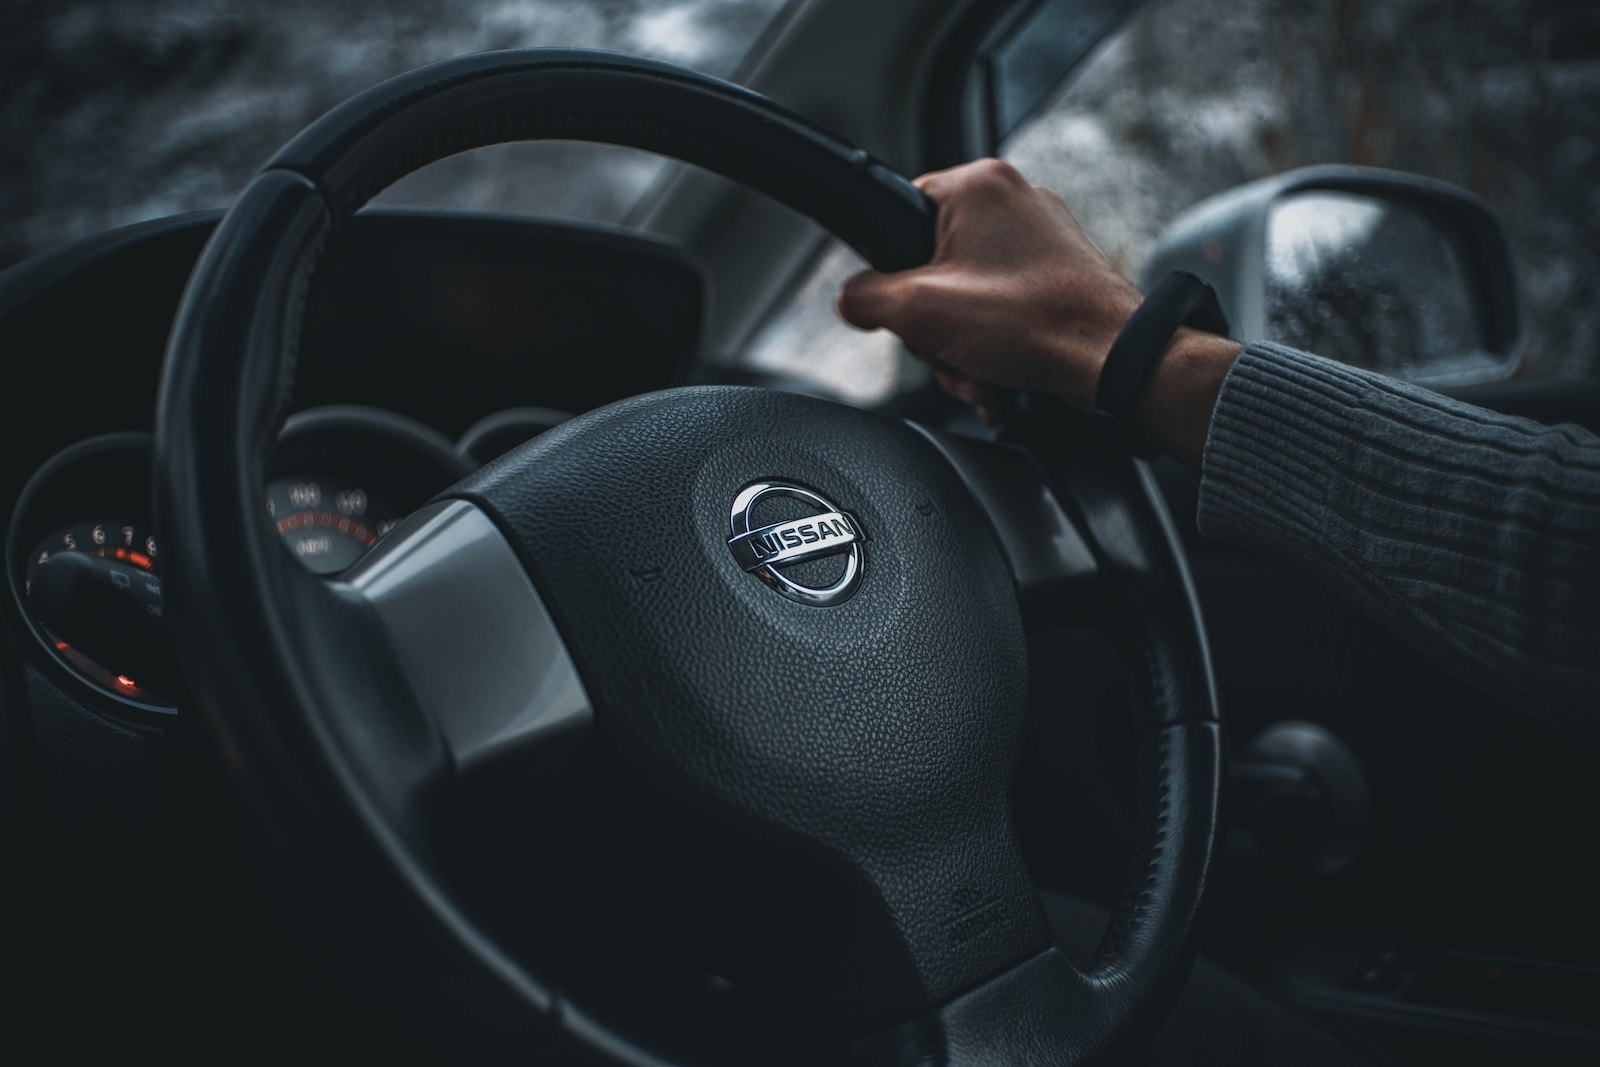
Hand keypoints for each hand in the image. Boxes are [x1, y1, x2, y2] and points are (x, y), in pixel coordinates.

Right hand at [836, 158, 1240, 467]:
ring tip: (979, 372)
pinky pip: (1001, 307)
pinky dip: (993, 347)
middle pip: (930, 264)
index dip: (889, 269)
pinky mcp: (1058, 271)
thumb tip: (852, 300)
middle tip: (948, 349)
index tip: (903, 305)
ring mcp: (1039, 235)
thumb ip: (865, 298)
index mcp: (976, 186)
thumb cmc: (1033, 323)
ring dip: (961, 346)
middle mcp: (1012, 199)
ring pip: (965, 294)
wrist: (1112, 359)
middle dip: (934, 327)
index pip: (897, 212)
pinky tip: (998, 377)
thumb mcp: (919, 311)